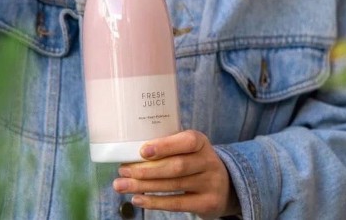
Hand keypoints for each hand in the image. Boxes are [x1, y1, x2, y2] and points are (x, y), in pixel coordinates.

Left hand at [113, 130, 240, 218]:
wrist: (224, 184)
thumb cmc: (193, 160)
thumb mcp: (187, 148)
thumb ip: (167, 146)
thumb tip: (131, 151)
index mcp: (201, 142)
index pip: (186, 141)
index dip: (165, 146)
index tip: (142, 151)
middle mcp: (209, 161)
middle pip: (176, 166)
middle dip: (146, 170)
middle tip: (124, 171)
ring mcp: (210, 184)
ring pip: (173, 185)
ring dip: (144, 186)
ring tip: (122, 185)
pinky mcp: (208, 204)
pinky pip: (177, 204)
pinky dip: (155, 202)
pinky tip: (138, 199)